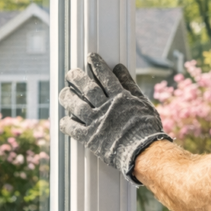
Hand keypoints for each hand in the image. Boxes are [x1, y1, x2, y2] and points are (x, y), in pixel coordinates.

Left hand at [59, 53, 171, 183]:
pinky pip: (74, 129)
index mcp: (120, 98)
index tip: (90, 58)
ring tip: (63, 92)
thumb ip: (130, 85)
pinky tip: (63, 119)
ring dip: (68, 97)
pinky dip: (67, 123)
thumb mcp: (143, 103)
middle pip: (88, 88)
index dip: (97, 65)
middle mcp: (106, 107)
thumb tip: (119, 68)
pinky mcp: (90, 138)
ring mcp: (97, 122)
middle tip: (70, 73)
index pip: (105, 77)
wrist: (144, 152)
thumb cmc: (147, 129)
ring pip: (77, 106)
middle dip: (77, 78)